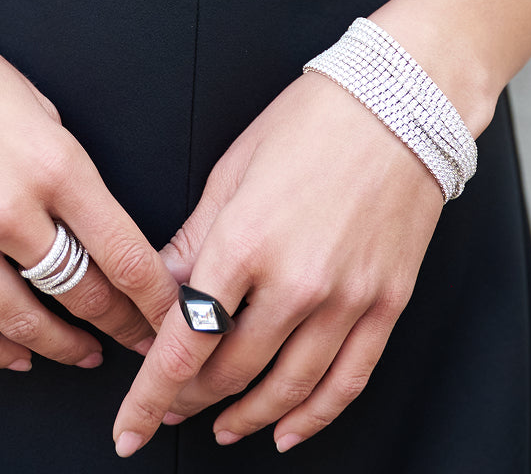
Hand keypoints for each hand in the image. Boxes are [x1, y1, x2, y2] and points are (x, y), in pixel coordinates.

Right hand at [0, 0, 177, 371]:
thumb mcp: (33, 99)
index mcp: (52, 163)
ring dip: (63, 345)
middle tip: (140, 335)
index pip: (123, 252)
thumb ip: (62, 162)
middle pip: (82, 292)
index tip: (175, 313)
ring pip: (22, 321)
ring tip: (85, 352)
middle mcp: (6, 209)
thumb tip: (84, 213)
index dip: (155, 296)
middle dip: (121, 322)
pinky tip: (16, 355)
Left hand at [111, 69, 446, 456]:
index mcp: (245, 240)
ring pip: (287, 389)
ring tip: (222, 425)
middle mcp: (296, 281)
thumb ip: (195, 240)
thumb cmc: (313, 120)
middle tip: (169, 407)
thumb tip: (161, 289)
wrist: (399, 103)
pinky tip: (288, 428)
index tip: (131, 425)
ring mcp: (347, 298)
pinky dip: (313, 416)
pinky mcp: (386, 304)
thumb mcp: (232, 170)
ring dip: (246, 417)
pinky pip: (347, 381)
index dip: (151, 394)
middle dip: (190, 399)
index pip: (186, 342)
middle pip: (231, 371)